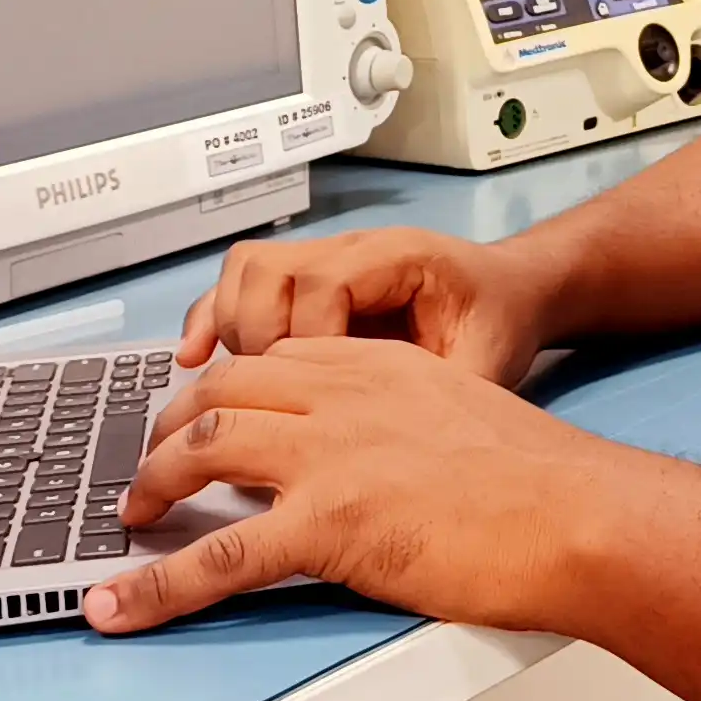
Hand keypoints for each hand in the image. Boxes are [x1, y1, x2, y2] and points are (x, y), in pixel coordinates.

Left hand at [88, 337, 643, 635]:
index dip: (224, 389)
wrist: (578, 514)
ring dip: (153, 483)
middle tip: (150, 463)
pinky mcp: (327, 524)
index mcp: (379, 368)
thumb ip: (412, 424)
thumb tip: (390, 465)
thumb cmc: (547, 483)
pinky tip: (118, 605)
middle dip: (171, 427)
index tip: (204, 412)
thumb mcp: (469, 415)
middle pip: (222, 395)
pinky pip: (217, 557)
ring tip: (132, 514)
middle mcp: (343, 398)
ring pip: (204, 452)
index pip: (274, 363)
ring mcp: (328, 458)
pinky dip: (155, 585)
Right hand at [178, 226, 566, 384]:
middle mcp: (350, 249)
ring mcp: (322, 258)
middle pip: (266, 273)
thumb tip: (394, 451)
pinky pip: (240, 283)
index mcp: (397, 258)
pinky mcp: (305, 280)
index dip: (303, 344)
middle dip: (253, 342)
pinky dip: (212, 317)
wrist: (508, 290)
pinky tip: (192, 357)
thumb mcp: (486, 364)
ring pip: (245, 273)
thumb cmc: (497, 324)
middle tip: (262, 405)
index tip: (307, 402)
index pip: (322, 286)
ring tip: (227, 387)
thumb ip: (441, 397)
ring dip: (228, 328)